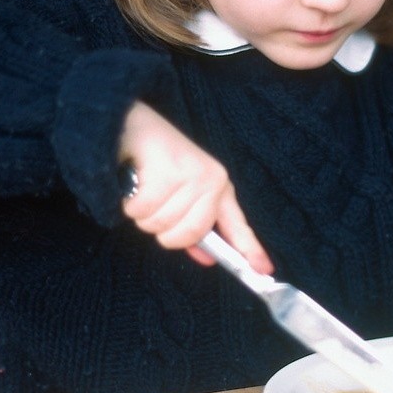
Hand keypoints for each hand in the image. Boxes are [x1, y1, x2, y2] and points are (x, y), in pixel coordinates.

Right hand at [119, 102, 272, 272]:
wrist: (129, 122)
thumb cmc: (155, 159)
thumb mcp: (181, 192)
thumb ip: (194, 226)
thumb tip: (207, 258)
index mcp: (219, 186)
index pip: (237, 224)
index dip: (250, 249)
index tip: (264, 270)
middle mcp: (211, 181)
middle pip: (189, 234)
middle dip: (163, 231)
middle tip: (153, 207)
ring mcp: (191, 177)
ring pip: (161, 225)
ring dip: (143, 216)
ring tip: (142, 189)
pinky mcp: (167, 174)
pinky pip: (144, 212)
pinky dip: (130, 204)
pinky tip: (132, 185)